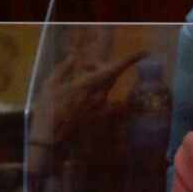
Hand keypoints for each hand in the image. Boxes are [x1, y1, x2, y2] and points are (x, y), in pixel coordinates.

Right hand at [29, 49, 146, 151]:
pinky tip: (90, 98)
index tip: (143, 53)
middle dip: (100, 65)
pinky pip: (112, 106)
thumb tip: (73, 57)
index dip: (130, 60)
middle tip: (84, 65)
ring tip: (81, 82)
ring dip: (99, 80)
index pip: (113, 69)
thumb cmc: (48, 109)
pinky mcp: (101, 119)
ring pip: (108, 88)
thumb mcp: (50, 84)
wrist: (52, 137)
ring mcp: (102, 108)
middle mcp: (100, 96)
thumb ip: (64, 68)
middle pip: (110, 75)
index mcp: (87, 84)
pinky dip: (107, 98)